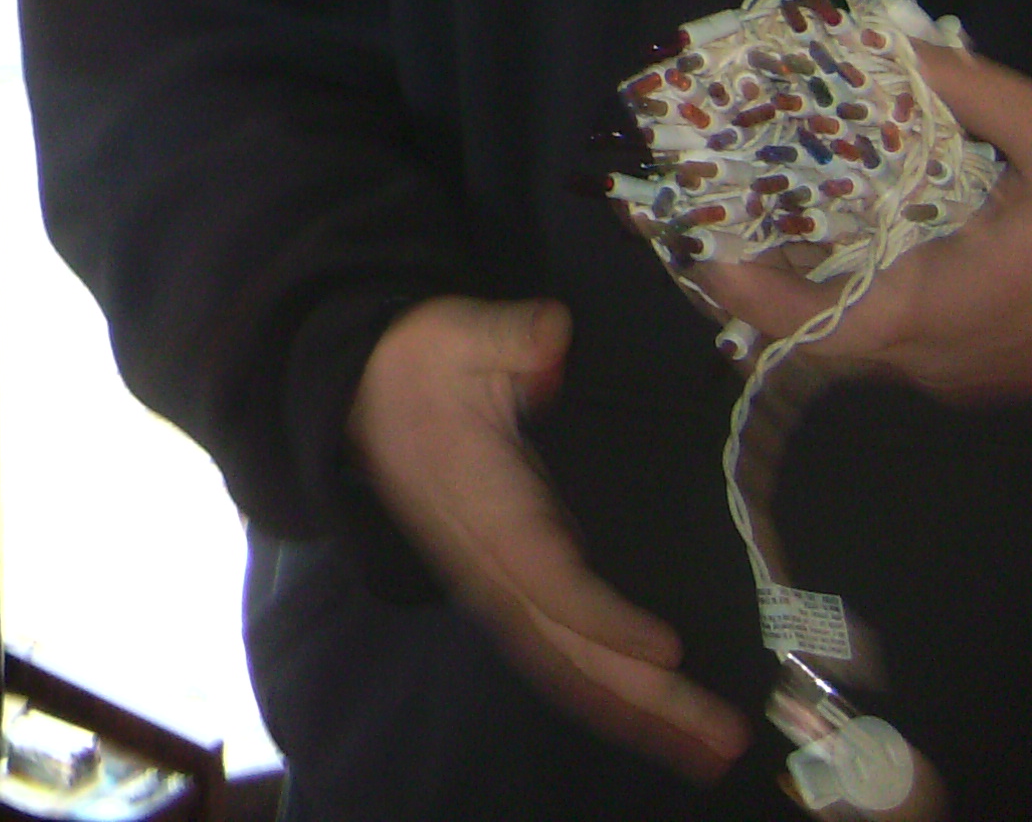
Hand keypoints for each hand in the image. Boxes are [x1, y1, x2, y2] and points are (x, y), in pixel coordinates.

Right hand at [350, 297, 750, 779]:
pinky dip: (601, 696)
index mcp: (481, 501)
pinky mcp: (502, 586)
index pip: (542, 573)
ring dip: (633, 712)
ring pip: (559, 663)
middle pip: (564, 645)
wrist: (360, 387)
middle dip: (643, 698)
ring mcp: (490, 579)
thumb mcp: (461, 333)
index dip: (601, 618)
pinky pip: (551, 655)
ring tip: (709, 753)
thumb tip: (551, 339)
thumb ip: (510, 338)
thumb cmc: (423, 358)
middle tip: (725, 738)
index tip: (667, 648)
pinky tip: (653, 721)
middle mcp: (484, 557)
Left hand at [692, 44, 1031, 402]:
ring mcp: (952, 377)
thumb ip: (974, 93)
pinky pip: (883, 342)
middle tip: (694, 218)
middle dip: (740, 281)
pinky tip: (832, 245)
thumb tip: (893, 38)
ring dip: (789, 291)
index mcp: (936, 310)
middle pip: (801, 336)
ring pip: (841, 344)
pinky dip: (843, 297)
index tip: (676, 232)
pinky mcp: (975, 374)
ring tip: (742, 224)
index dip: (725, 280)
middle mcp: (929, 359)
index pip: (795, 318)